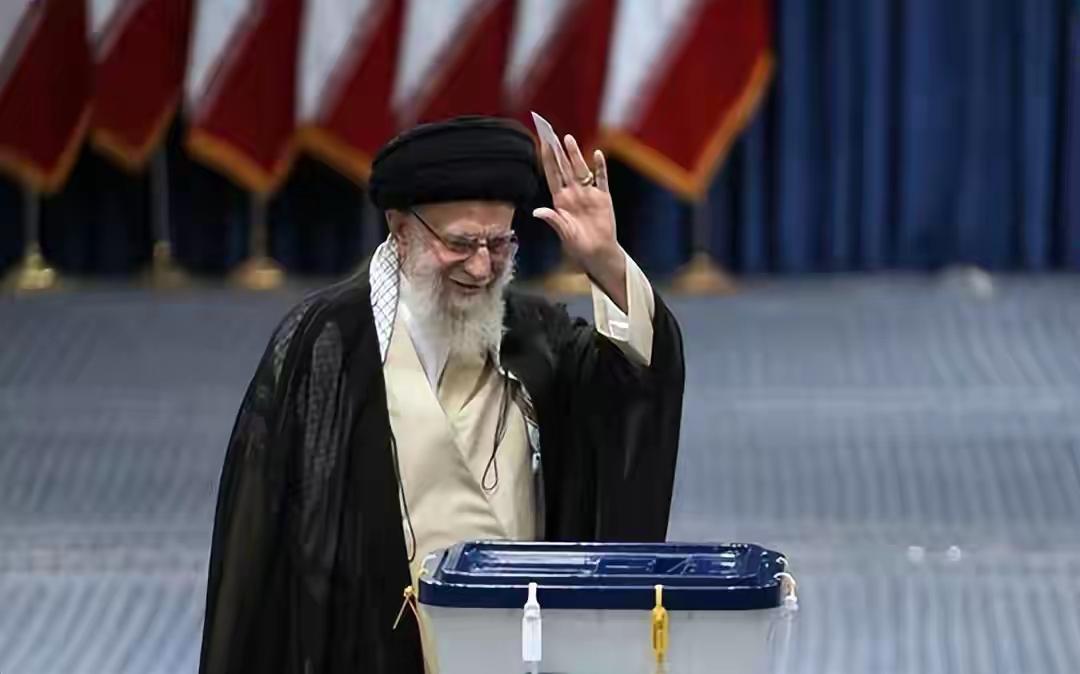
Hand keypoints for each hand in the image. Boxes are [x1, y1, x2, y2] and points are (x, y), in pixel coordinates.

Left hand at [533, 134, 626, 307]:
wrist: (598, 253)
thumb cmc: (578, 246)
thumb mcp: (564, 233)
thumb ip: (553, 220)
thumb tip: (537, 212)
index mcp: (560, 201)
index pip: (552, 175)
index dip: (547, 158)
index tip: (541, 142)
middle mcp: (573, 194)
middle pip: (564, 167)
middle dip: (557, 150)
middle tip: (550, 132)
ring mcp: (588, 194)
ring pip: (580, 170)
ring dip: (575, 154)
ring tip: (568, 139)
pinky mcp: (603, 198)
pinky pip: (601, 179)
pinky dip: (600, 167)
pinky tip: (597, 155)